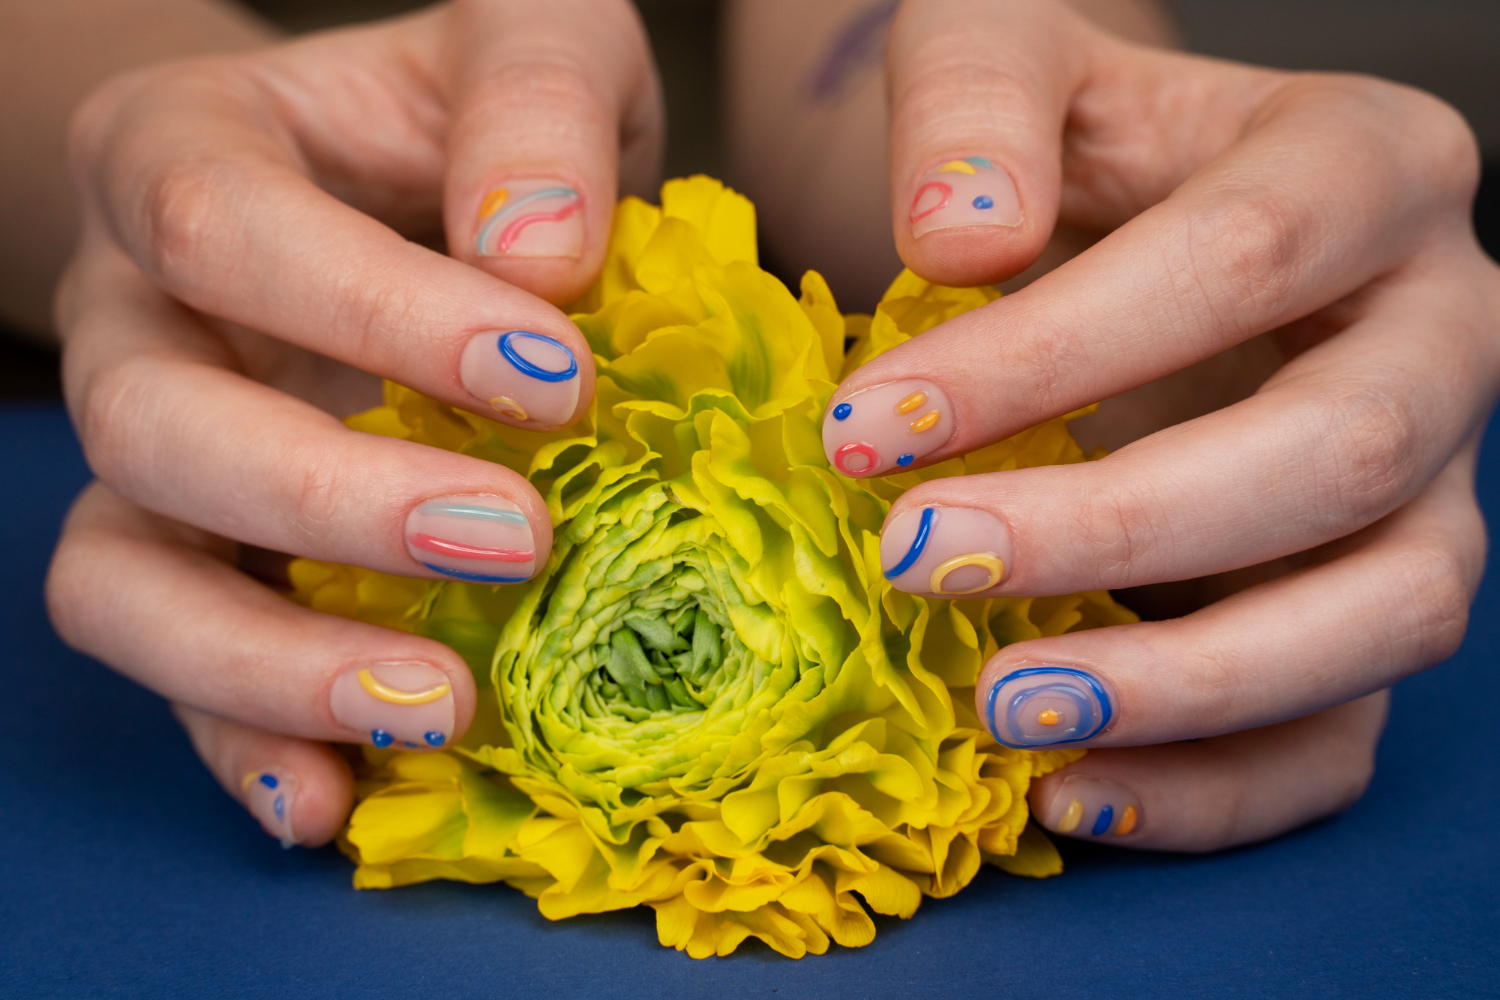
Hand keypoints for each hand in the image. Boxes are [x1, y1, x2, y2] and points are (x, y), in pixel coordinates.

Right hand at [47, 0, 661, 846]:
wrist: (433, 177)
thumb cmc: (481, 114)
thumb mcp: (536, 43)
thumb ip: (537, 111)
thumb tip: (538, 260)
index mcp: (184, 154)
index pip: (221, 230)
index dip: (377, 315)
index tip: (553, 376)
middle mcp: (136, 315)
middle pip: (155, 425)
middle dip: (332, 501)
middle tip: (522, 541)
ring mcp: (152, 456)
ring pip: (122, 577)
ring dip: (266, 660)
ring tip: (437, 704)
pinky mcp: (203, 562)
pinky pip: (176, 670)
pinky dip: (249, 740)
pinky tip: (337, 798)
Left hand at [804, 0, 1495, 848]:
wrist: (1125, 216)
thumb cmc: (1069, 139)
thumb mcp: (1006, 53)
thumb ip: (976, 105)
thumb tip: (958, 239)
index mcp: (1368, 169)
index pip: (1242, 261)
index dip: (1054, 356)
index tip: (866, 426)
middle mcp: (1437, 331)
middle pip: (1339, 450)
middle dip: (1117, 528)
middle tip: (916, 562)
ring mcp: (1431, 484)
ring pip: (1390, 609)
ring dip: (1191, 685)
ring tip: (1001, 711)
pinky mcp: (1371, 602)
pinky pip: (1347, 727)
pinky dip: (1222, 784)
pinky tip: (1070, 789)